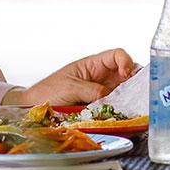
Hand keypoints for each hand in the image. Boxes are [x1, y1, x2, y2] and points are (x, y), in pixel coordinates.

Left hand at [4, 48, 138, 105]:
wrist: (34, 108)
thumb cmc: (48, 92)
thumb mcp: (71, 88)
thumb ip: (93, 91)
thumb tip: (112, 96)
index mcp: (93, 64)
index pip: (117, 55)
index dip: (125, 61)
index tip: (126, 74)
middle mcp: (101, 77)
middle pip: (126, 72)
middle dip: (134, 80)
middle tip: (136, 92)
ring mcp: (102, 92)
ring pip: (124, 90)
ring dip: (129, 96)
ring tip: (132, 104)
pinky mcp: (100, 107)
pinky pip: (116, 105)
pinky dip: (122, 108)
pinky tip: (124, 113)